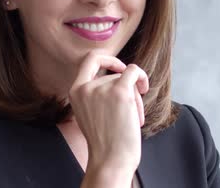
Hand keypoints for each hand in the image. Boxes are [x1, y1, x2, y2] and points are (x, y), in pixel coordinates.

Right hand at [69, 51, 148, 175]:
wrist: (111, 159)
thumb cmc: (105, 141)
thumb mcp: (88, 112)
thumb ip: (93, 93)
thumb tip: (116, 74)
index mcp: (74, 91)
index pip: (88, 60)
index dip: (106, 59)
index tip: (118, 68)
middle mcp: (86, 87)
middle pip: (112, 74)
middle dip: (125, 89)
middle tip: (130, 110)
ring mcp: (102, 88)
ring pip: (126, 78)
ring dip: (134, 96)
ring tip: (134, 117)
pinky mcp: (120, 91)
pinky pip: (134, 71)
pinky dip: (142, 77)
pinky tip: (144, 88)